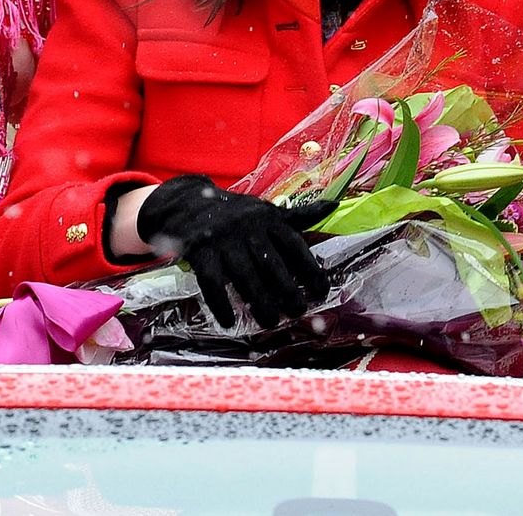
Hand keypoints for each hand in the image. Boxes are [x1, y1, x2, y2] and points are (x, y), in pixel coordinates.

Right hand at [134, 176, 332, 328]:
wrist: (188, 201)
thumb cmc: (238, 213)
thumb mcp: (268, 211)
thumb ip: (300, 215)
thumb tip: (334, 205)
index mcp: (268, 219)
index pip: (294, 245)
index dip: (310, 269)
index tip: (322, 291)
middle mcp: (247, 228)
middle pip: (271, 264)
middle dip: (287, 291)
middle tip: (298, 312)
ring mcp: (222, 241)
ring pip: (244, 276)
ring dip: (258, 302)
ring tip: (270, 322)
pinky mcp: (199, 252)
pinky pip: (211, 282)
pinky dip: (220, 304)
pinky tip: (229, 322)